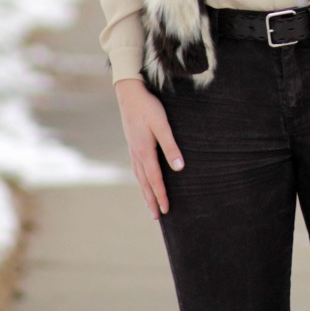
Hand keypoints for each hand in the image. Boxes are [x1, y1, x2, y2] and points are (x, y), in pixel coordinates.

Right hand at [114, 78, 183, 219]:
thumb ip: (171, 146)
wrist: (130, 93)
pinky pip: (137, 167)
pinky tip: (143, 180)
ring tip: (150, 205)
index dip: (161, 195)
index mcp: (145, 152)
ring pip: (139, 176)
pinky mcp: (132, 143)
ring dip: (145, 192)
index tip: (166, 210)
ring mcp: (133, 149)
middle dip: (152, 200)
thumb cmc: (149, 107)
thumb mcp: (162, 125)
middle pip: (145, 183)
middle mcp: (137, 154)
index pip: (155, 179)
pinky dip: (141, 179)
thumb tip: (179, 167)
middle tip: (157, 217)